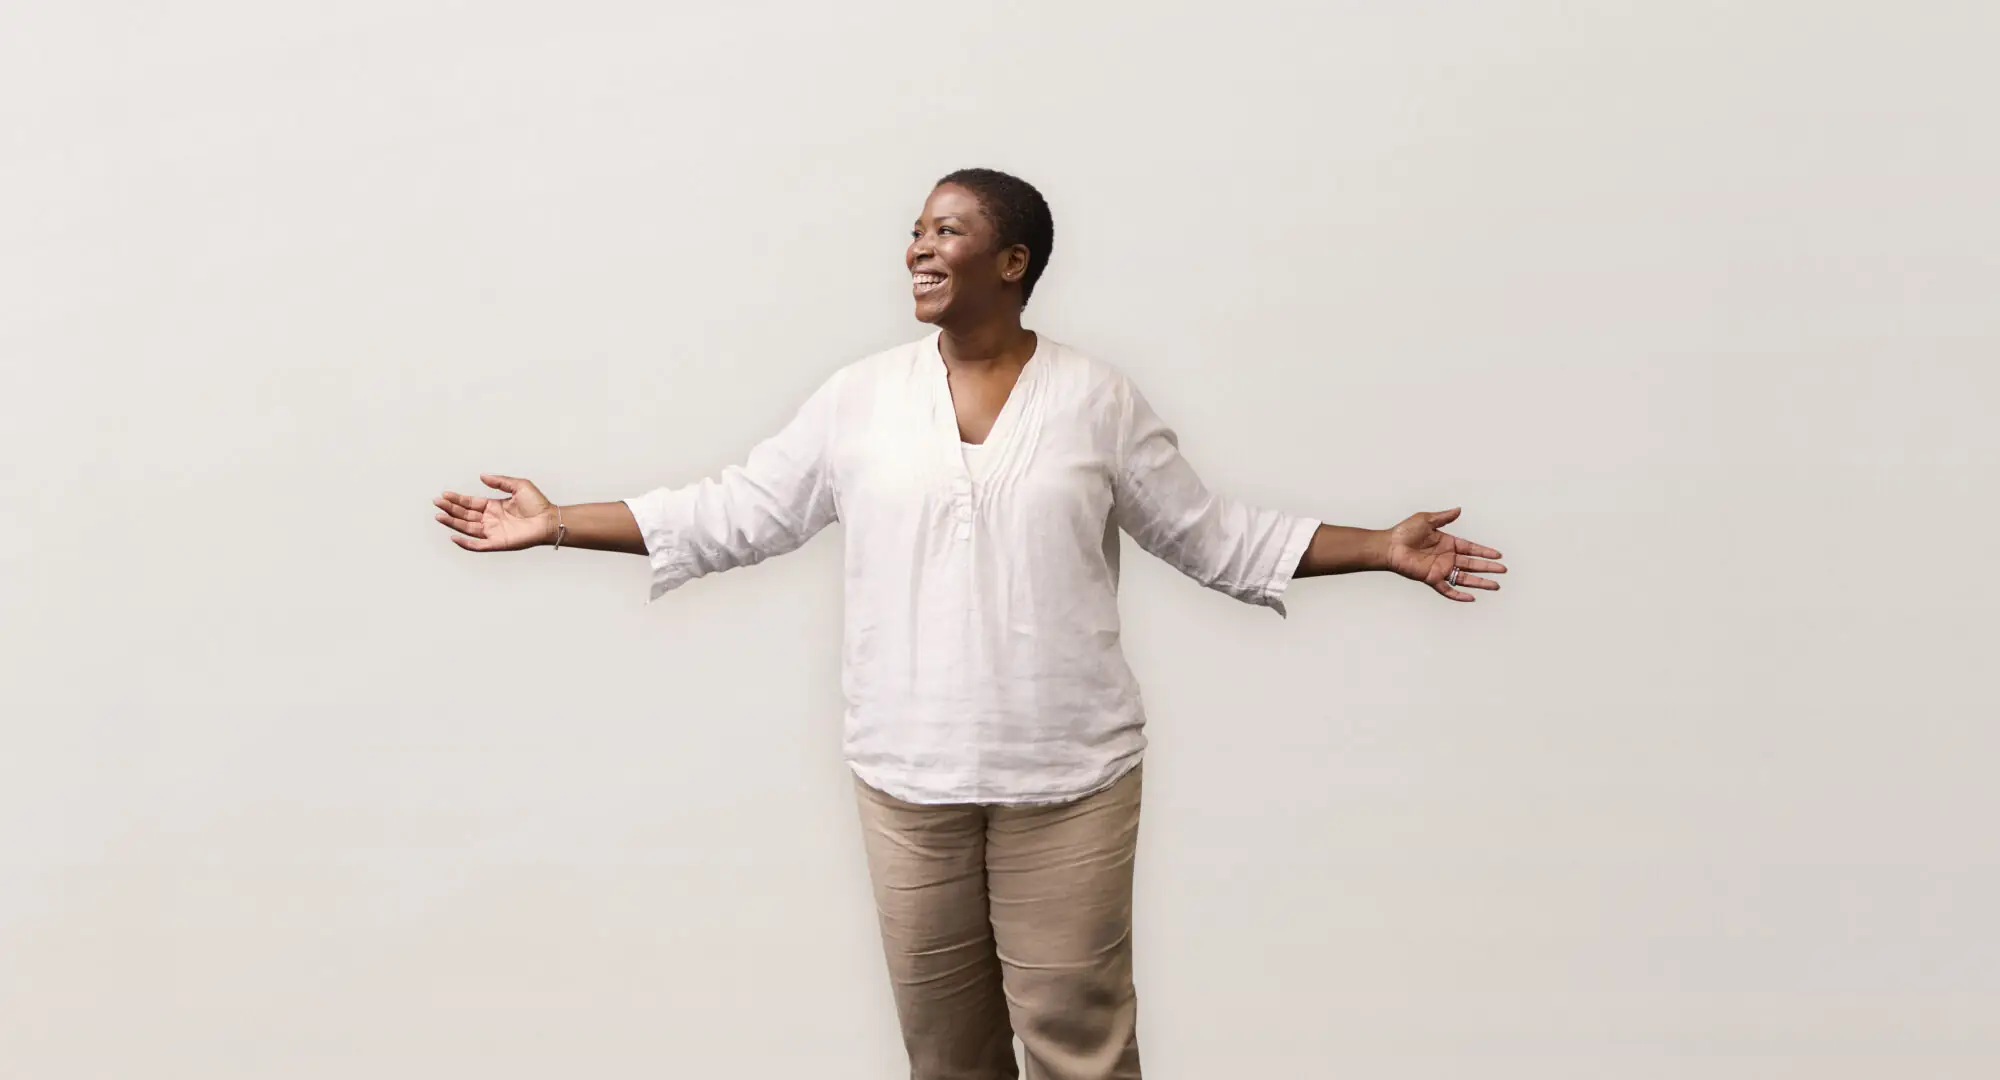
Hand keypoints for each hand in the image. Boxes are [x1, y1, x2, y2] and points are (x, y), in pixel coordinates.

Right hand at [433, 473, 557, 551]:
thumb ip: (500, 481)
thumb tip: (482, 476)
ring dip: (452, 523)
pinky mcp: (497, 543)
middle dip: (450, 508)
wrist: (549, 520)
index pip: (470, 503)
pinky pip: (478, 545)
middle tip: (437, 503)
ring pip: (467, 528)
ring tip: (439, 516)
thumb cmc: (538, 504)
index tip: (444, 494)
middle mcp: (491, 519)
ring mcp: (493, 531)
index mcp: (494, 506)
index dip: (457, 499)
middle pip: (465, 515)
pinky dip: (465, 543)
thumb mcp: (518, 485)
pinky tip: (454, 536)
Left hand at [1382, 507, 1505, 601]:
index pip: (1471, 548)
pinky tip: (1470, 597)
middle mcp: (1446, 557)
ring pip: (1464, 578)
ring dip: (1480, 582)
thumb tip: (1458, 509)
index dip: (1484, 552)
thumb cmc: (1404, 532)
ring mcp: (1440, 569)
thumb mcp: (1426, 519)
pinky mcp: (1432, 578)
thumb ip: (1444, 517)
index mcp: (1447, 543)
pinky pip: (1447, 589)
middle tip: (1503, 570)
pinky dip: (1458, 595)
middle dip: (1488, 568)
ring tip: (1495, 585)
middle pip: (1472, 564)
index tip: (1498, 555)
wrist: (1390, 545)